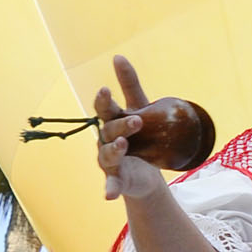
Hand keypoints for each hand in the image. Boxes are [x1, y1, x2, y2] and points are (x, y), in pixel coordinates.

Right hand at [93, 56, 167, 199]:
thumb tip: (117, 56)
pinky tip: (108, 196)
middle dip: (121, 125)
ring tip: (123, 145)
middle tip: (137, 120)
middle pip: (109, 131)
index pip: (104, 110)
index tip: (105, 90)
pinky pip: (111, 184)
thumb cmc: (140, 135)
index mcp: (112, 122)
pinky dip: (109, 189)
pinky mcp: (117, 179)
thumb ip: (130, 85)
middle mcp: (106, 141)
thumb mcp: (140, 108)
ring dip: (114, 150)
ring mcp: (110, 161)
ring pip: (107, 155)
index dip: (103, 100)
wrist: (148, 171)